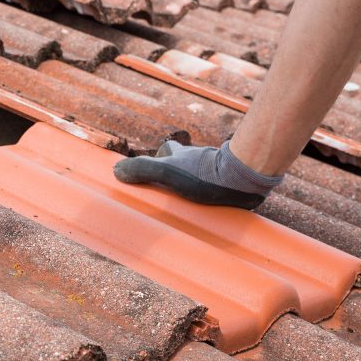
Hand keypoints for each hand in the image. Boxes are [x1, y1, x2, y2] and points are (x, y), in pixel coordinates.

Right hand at [113, 140, 281, 209]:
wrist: (245, 180)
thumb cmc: (206, 176)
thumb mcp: (166, 172)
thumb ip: (141, 170)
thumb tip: (115, 171)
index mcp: (183, 155)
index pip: (167, 149)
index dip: (159, 156)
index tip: (154, 168)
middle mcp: (201, 159)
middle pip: (186, 161)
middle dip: (179, 172)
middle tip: (172, 189)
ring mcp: (218, 170)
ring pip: (205, 174)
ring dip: (198, 185)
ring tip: (192, 204)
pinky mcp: (234, 185)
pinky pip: (222, 189)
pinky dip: (216, 196)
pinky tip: (214, 210)